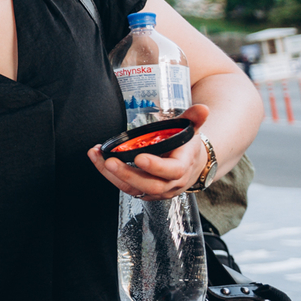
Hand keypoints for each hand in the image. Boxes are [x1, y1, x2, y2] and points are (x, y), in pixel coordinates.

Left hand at [88, 104, 210, 200]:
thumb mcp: (191, 131)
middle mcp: (170, 183)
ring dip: (112, 175)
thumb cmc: (186, 147)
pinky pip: (125, 187)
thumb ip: (194, 119)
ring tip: (98, 157)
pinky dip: (109, 175)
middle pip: (150, 185)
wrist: (190, 166)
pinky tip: (98, 159)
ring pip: (134, 188)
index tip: (139, 157)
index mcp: (183, 167)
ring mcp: (156, 190)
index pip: (172, 171)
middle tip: (110, 161)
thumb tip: (202, 108)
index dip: (156, 166)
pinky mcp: (143, 191)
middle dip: (127, 174)